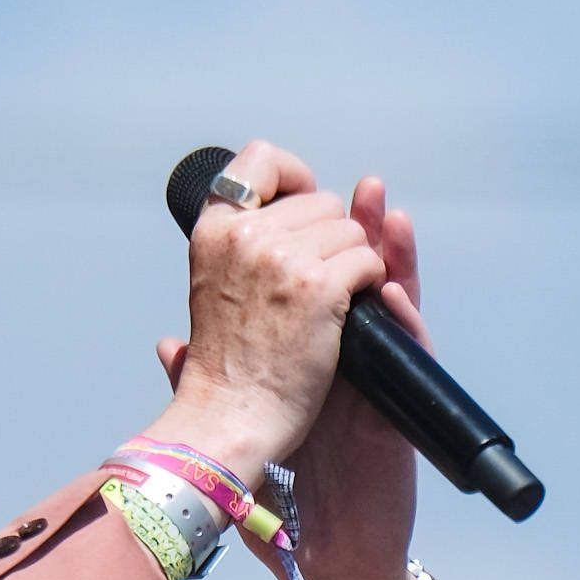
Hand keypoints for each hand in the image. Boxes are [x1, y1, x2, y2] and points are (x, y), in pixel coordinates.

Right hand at [138, 140, 384, 484]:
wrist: (230, 419)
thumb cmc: (223, 367)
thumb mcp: (209, 287)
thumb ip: (232, 246)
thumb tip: (247, 208)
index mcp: (214, 230)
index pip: (260, 160)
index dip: (292, 176)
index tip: (305, 202)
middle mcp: (247, 235)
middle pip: (320, 201)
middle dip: (330, 236)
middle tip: (318, 282)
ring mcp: (285, 260)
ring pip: (351, 231)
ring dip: (353, 263)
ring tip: (332, 305)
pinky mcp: (321, 288)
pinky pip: (368, 261)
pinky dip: (370, 284)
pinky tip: (352, 312)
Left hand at [155, 172, 430, 579]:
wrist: (327, 552)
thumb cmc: (285, 495)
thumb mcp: (242, 430)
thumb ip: (205, 384)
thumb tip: (165, 344)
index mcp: (308, 351)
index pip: (315, 278)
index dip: (311, 236)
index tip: (297, 197)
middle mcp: (347, 357)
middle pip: (358, 277)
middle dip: (357, 231)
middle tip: (357, 193)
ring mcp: (379, 381)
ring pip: (395, 303)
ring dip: (394, 255)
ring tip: (388, 211)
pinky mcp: (400, 409)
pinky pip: (413, 354)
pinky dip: (410, 319)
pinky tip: (401, 289)